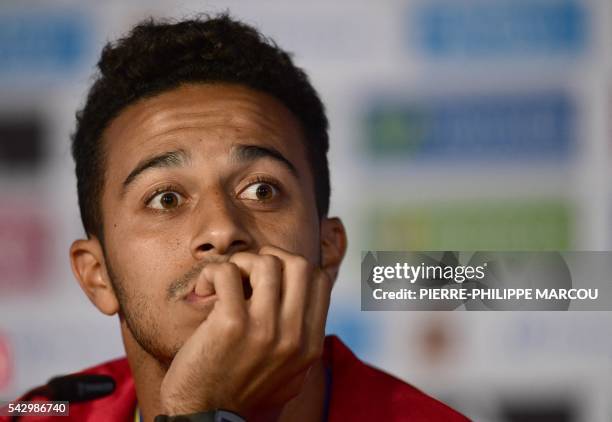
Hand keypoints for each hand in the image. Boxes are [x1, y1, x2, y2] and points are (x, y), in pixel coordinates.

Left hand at [159, 246, 331, 417]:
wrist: (205, 416)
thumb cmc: (242, 391)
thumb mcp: (290, 373)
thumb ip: (302, 340)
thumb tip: (307, 301)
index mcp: (310, 344)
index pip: (319, 280)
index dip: (294, 267)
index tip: (269, 277)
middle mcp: (294, 336)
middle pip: (298, 264)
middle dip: (271, 258)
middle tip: (248, 273)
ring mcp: (264, 329)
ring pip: (265, 263)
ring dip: (240, 263)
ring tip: (224, 282)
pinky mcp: (231, 324)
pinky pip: (227, 272)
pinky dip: (212, 273)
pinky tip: (205, 290)